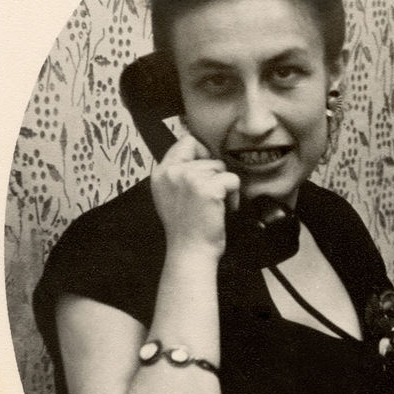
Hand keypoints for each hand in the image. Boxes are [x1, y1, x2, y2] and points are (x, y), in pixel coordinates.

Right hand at [151, 135, 239, 257]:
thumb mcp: (170, 195)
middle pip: (207, 155)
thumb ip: (179, 173)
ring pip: (220, 167)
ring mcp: (190, 178)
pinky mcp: (208, 188)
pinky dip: (233, 195)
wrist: (190, 252)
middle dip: (214, 175)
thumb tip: (201, 151)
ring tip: (214, 206)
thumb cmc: (186, 228)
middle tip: (208, 198)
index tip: (205, 174)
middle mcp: (172, 172)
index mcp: (161, 173)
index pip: (186, 142)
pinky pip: (232, 179)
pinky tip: (223, 209)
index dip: (201, 153)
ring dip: (223, 186)